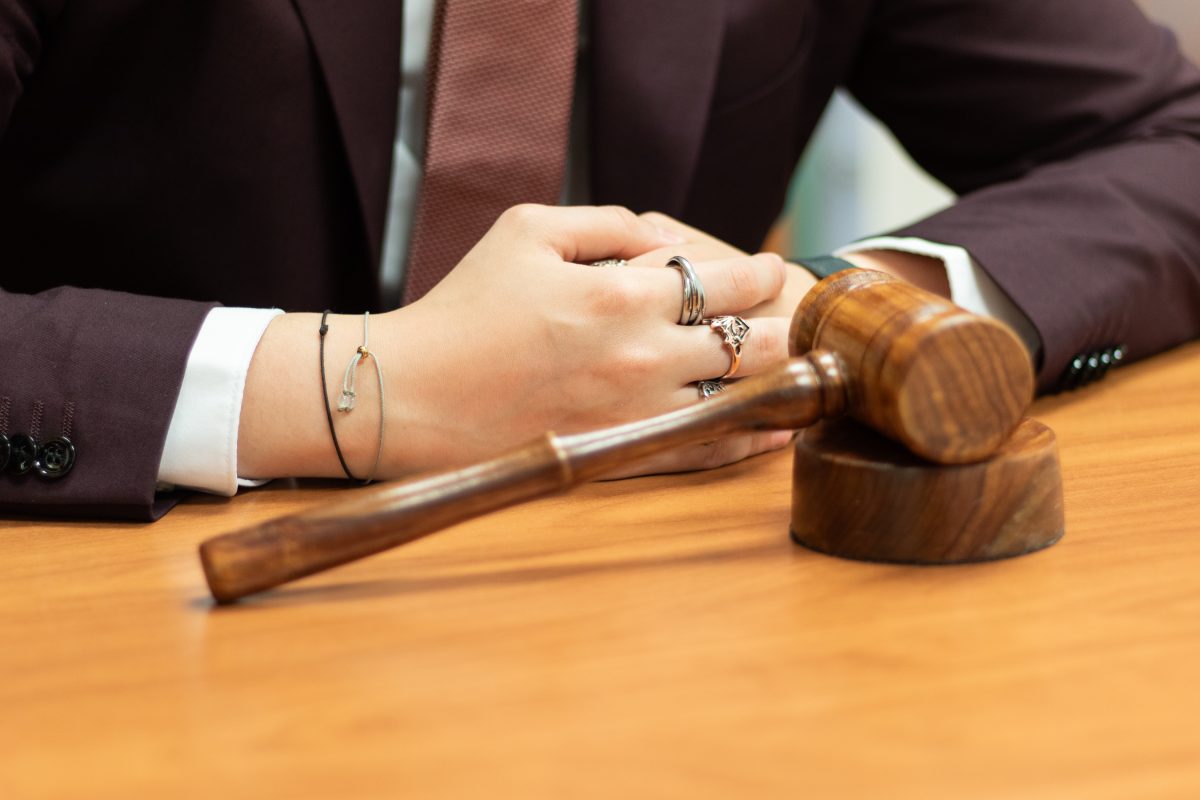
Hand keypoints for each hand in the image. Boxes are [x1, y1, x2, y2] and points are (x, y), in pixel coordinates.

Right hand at [241, 205, 805, 480]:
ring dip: (780, 381)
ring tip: (802, 369)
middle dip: (788, 327)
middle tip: (800, 321)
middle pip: (755, 343)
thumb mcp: (527, 229)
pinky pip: (705, 452)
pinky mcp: (622, 454)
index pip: (729, 282)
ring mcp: (638, 412)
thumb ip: (607, 223)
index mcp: (624, 293)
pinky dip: (750, 440)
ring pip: (742, 399)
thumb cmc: (465, 306)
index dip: (762, 273)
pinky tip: (775, 428)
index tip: (771, 270)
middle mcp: (645, 356)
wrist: (413, 395)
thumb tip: (665, 238)